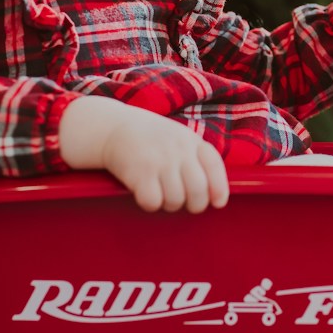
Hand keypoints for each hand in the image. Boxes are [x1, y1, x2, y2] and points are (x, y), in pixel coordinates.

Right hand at [102, 110, 229, 212]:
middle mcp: (178, 149)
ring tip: (162, 195)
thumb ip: (196, 159)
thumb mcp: (178, 138)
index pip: (214, 165)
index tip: (218, 203)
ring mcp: (159, 160)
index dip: (220, 188)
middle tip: (185, 203)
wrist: (112, 127)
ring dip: (170, 205)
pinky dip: (150, 204)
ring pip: (176, 200)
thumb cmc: (150, 139)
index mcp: (190, 140)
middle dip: (195, 204)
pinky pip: (153, 202)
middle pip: (198, 190)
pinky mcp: (139, 172)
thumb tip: (217, 196)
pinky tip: (145, 194)